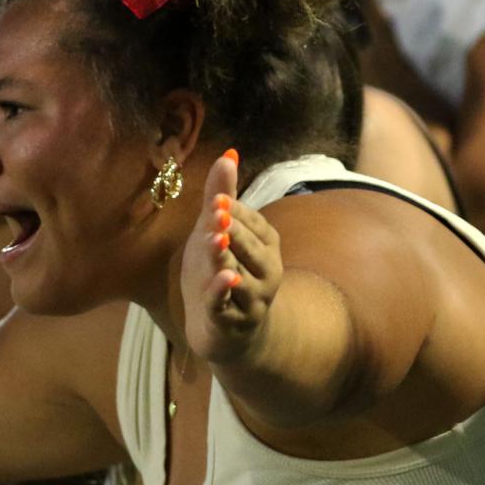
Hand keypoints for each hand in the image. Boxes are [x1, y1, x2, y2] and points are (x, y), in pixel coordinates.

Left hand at [180, 153, 281, 367]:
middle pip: (251, 248)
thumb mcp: (218, 232)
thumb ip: (222, 196)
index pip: (253, 223)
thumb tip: (228, 153)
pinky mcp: (235, 321)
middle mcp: (267, 270)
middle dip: (235, 231)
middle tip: (218, 211)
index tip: (218, 198)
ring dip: (227, 259)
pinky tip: (221, 280)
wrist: (225, 331)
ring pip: (241, 277)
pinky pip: (228, 306)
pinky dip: (223, 293)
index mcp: (266, 245)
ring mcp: (253, 298)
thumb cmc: (223, 272)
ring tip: (218, 241)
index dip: (235, 211)